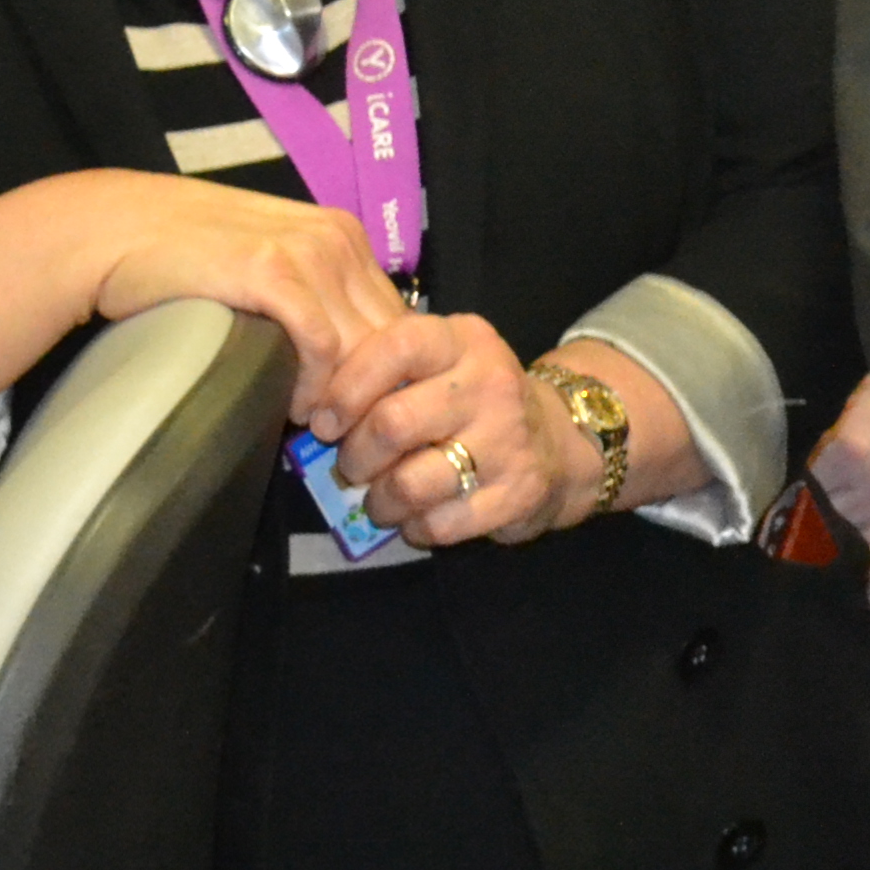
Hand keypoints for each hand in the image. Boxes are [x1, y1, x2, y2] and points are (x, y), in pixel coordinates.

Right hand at [0, 167, 404, 424]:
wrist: (118, 228)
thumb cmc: (184, 254)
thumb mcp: (266, 264)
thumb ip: (307, 299)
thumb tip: (335, 364)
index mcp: (342, 237)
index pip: (395, 316)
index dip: (385, 370)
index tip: (364, 413)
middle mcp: (337, 240)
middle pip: (389, 333)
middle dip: (373, 389)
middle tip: (348, 433)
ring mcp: (309, 253)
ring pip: (362, 343)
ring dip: (346, 394)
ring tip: (321, 428)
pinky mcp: (272, 272)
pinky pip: (321, 342)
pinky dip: (315, 382)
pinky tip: (294, 407)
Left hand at [319, 311, 577, 546]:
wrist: (559, 442)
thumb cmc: (473, 401)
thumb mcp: (441, 363)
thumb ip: (385, 370)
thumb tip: (311, 404)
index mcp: (466, 341)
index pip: (396, 347)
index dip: (347, 389)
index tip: (325, 422)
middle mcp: (492, 383)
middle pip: (392, 423)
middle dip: (355, 456)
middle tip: (353, 467)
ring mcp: (509, 439)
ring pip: (408, 483)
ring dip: (380, 501)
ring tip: (383, 499)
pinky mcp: (517, 492)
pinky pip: (438, 524)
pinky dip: (415, 528)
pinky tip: (420, 517)